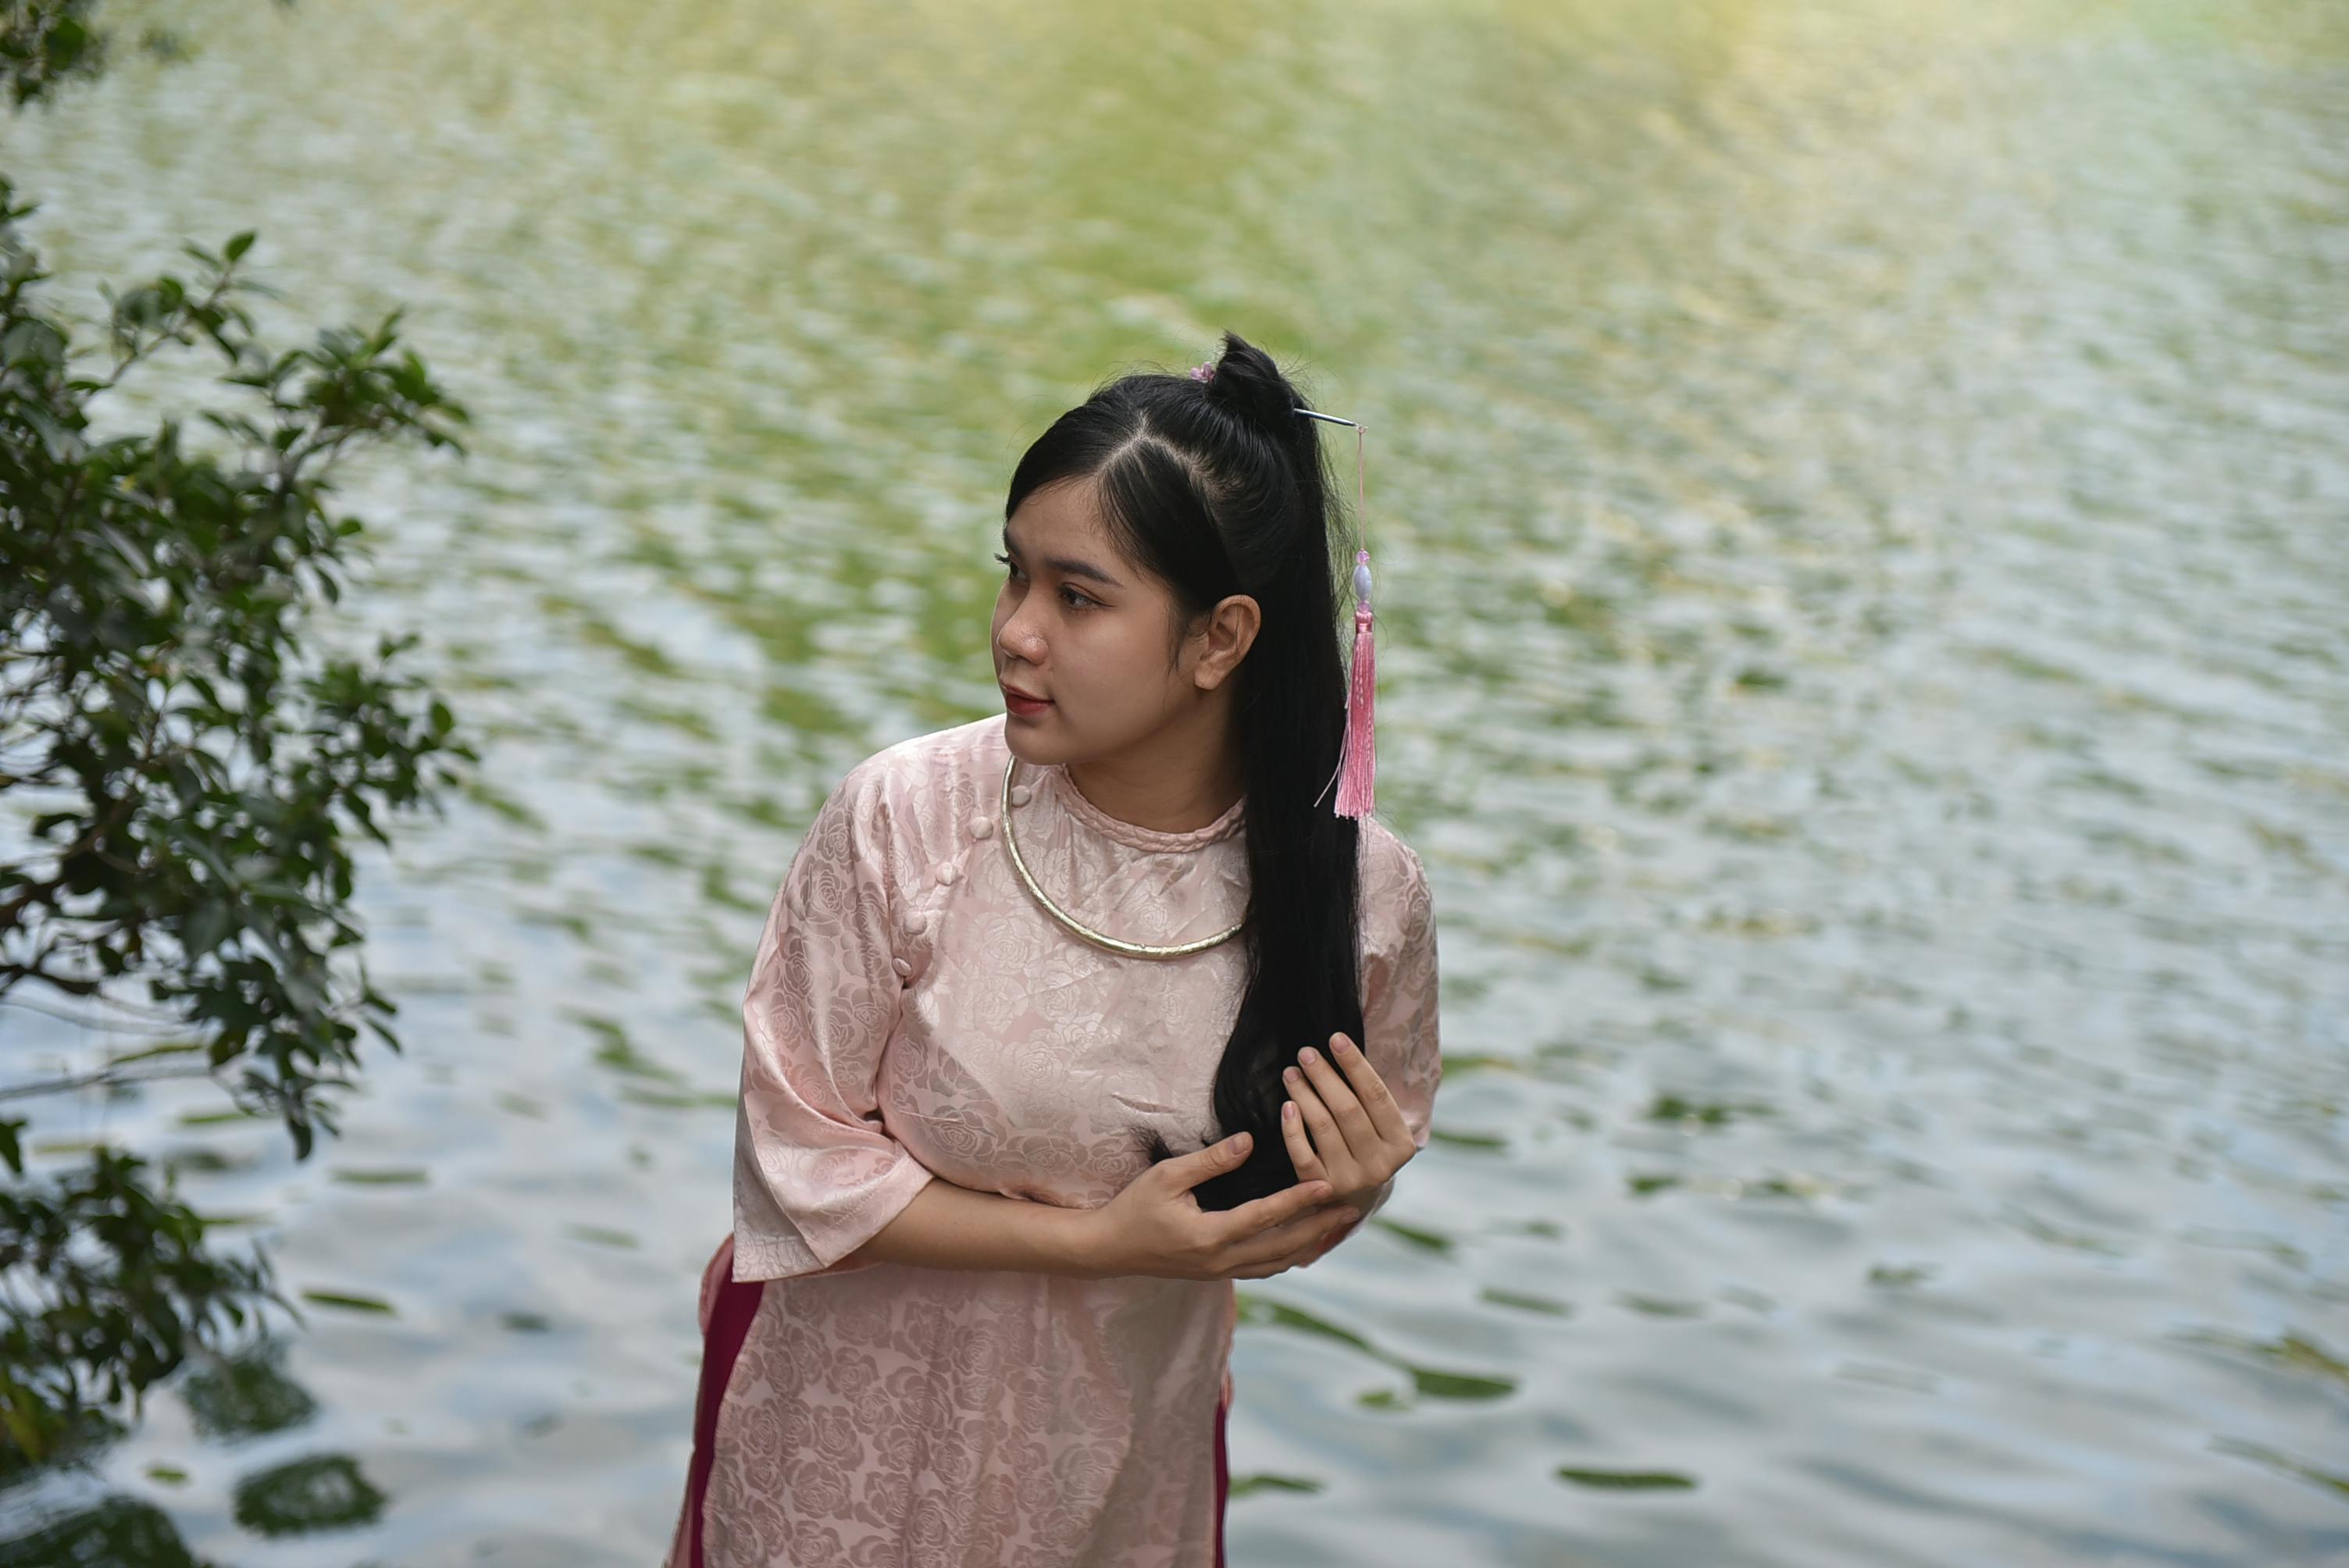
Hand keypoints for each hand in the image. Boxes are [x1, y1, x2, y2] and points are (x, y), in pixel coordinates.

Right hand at [1079, 1131, 1360, 1280]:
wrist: (1108, 1249)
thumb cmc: (1134, 1207)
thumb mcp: (1167, 1176)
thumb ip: (1210, 1160)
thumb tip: (1249, 1140)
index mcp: (1209, 1236)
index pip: (1264, 1217)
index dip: (1298, 1201)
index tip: (1327, 1186)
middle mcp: (1220, 1261)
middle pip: (1282, 1247)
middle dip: (1319, 1228)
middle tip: (1351, 1209)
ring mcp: (1220, 1272)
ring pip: (1276, 1263)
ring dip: (1309, 1244)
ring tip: (1336, 1226)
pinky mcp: (1217, 1273)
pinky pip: (1262, 1268)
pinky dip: (1288, 1255)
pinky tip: (1303, 1242)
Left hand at [1279, 1031, 1417, 1223]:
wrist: (1354, 1196)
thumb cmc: (1365, 1145)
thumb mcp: (1380, 1126)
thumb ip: (1369, 1096)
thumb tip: (1341, 1046)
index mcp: (1401, 1145)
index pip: (1377, 1095)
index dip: (1355, 1064)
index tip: (1335, 1038)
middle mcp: (1380, 1165)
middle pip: (1347, 1109)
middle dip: (1324, 1075)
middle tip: (1305, 1052)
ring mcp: (1350, 1179)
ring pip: (1322, 1127)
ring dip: (1304, 1094)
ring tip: (1291, 1072)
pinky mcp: (1321, 1189)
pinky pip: (1301, 1154)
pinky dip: (1292, 1128)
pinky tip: (1287, 1105)